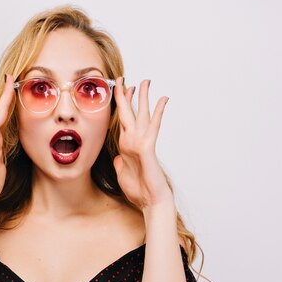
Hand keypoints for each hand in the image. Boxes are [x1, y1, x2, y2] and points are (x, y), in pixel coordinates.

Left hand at [112, 77, 173, 209]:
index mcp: (126, 146)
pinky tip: (163, 99)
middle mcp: (134, 141)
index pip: (122, 121)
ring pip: (142, 114)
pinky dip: (158, 112)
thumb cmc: (139, 191)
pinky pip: (153, 125)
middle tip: (124, 78)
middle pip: (130, 113)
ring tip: (145, 81)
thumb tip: (117, 157)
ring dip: (143, 97)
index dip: (120, 106)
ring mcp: (141, 143)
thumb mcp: (122, 174)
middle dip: (127, 95)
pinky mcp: (148, 147)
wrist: (150, 202)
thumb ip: (120, 163)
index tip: (119, 92)